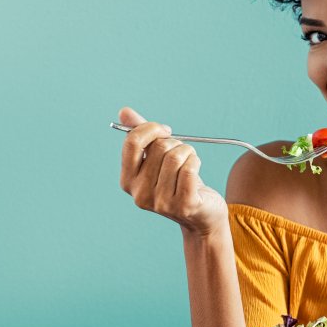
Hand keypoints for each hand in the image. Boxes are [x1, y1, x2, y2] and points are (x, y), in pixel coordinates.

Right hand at [118, 106, 225, 235]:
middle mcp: (140, 194)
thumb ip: (141, 136)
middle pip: (159, 148)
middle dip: (175, 143)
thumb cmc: (178, 183)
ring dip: (188, 151)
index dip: (151, 128)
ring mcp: (161, 203)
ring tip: (190, 160)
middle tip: (182, 152)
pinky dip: (196, 161)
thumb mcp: (157, 159)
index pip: (132, 143)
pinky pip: (189, 168)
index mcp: (128, 181)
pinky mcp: (184, 205)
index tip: (164, 130)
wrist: (202, 215)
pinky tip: (196, 168)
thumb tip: (125, 111)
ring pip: (176, 156)